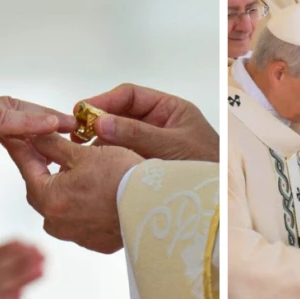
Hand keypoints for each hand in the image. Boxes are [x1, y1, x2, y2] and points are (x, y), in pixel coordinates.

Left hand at [2, 134, 143, 253]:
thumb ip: (52, 145)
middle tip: (49, 148)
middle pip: (42, 188)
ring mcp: (76, 236)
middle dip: (44, 167)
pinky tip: (99, 192)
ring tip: (82, 170)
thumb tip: (33, 135)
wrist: (157, 206)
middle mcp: (57, 223)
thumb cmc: (122, 177)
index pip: (26, 165)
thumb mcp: (84, 153)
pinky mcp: (97, 243)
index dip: (22, 146)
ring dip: (66, 188)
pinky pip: (81, 220)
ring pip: (61, 206)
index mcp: (48, 198)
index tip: (14, 134)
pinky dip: (85, 205)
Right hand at [75, 84, 217, 161]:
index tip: (83, 111)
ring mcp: (150, 146)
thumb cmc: (209, 167)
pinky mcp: (144, 167)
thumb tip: (100, 122)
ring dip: (101, 144)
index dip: (104, 101)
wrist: (223, 202)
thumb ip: (137, 133)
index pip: (129, 96)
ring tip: (84, 154)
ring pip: (117, 138)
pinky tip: (96, 168)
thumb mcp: (172, 146)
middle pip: (119, 116)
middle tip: (76, 135)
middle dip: (97, 123)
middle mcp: (157, 125)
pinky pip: (121, 158)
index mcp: (168, 110)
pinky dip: (108, 161)